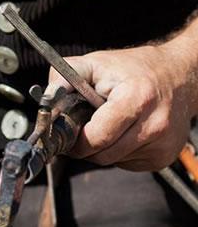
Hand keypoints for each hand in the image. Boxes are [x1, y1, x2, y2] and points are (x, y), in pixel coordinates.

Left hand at [48, 41, 197, 170]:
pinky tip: (123, 132)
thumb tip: (45, 100)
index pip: (96, 137)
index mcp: (136, 98)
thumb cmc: (132, 69)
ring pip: (113, 161)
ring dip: (101, 150)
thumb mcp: (95, 63)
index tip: (66, 135)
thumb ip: (64, 77)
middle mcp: (154, 124)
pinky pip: (127, 163)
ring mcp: (162, 143)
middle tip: (80, 132)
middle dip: (84, 147)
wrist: (179, 76)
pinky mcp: (165, 155)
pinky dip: (118, 152)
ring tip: (105, 126)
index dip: (75, 140)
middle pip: (102, 155)